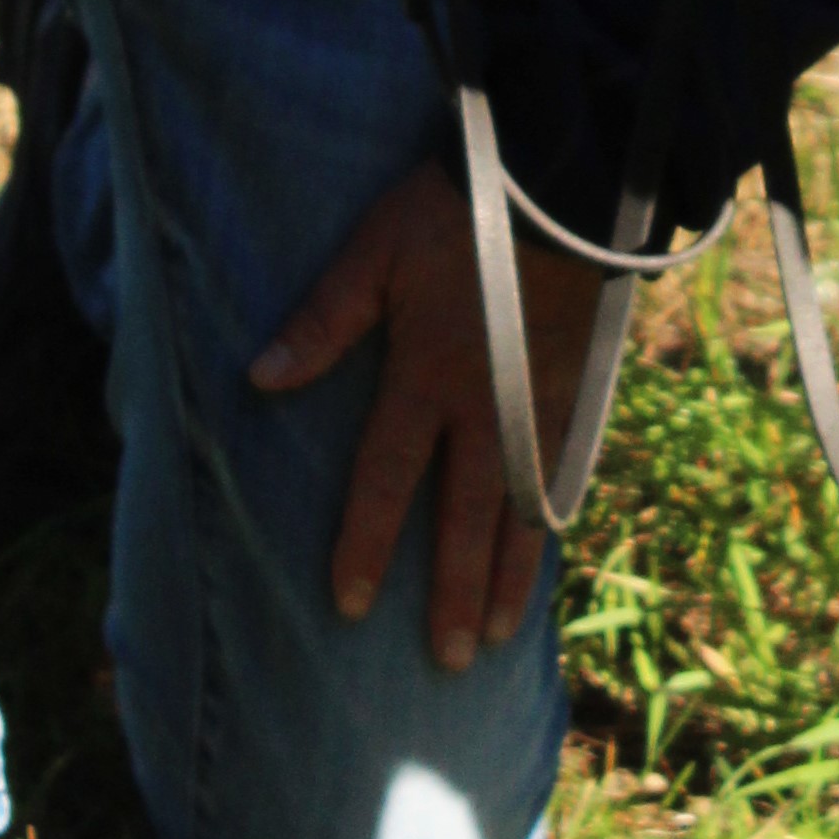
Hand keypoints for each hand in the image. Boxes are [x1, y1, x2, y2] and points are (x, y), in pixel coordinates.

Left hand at [247, 164, 597, 668]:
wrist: (560, 179)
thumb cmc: (456, 208)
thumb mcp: (376, 250)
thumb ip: (325, 317)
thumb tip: (261, 377)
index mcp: (428, 376)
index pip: (388, 478)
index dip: (365, 543)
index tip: (348, 606)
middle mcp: (486, 406)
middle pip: (465, 515)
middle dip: (452, 591)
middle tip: (447, 660)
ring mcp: (538, 403)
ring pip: (522, 507)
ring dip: (508, 575)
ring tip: (497, 633)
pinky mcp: (576, 389)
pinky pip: (562, 471)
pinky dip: (551, 519)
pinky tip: (545, 550)